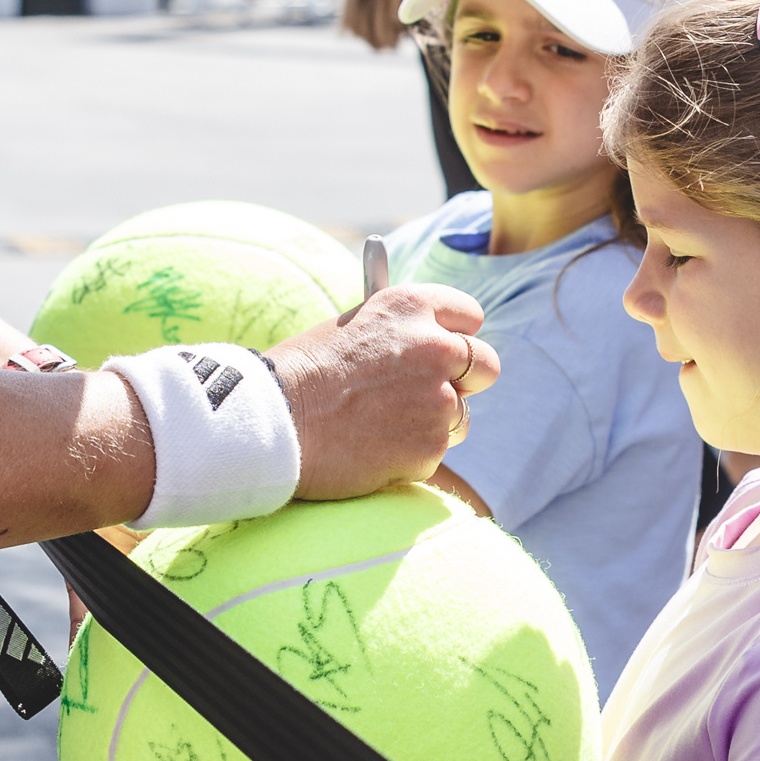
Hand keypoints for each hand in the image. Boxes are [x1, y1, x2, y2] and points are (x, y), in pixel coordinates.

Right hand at [272, 286, 497, 498]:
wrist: (273, 420)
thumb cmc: (303, 372)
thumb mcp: (354, 327)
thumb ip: (401, 332)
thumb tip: (433, 341)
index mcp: (413, 306)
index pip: (469, 316)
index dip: (455, 336)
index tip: (443, 350)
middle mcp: (435, 347)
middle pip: (486, 365)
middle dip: (465, 380)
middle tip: (430, 393)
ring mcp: (438, 398)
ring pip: (462, 415)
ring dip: (433, 422)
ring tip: (382, 425)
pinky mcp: (431, 444)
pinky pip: (435, 450)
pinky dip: (410, 455)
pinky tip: (372, 448)